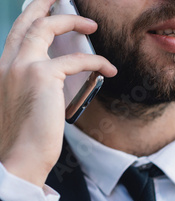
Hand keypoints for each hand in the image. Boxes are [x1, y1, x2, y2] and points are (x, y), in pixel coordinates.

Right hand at [0, 0, 116, 187]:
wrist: (18, 159)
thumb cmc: (25, 139)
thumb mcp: (24, 105)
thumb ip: (33, 87)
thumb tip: (58, 81)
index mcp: (1, 70)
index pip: (16, 35)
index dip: (31, 17)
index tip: (44, 10)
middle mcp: (6, 63)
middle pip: (27, 21)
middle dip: (44, 3)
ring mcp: (21, 66)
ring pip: (46, 28)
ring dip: (72, 21)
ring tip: (92, 24)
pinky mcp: (42, 76)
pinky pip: (77, 60)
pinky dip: (97, 61)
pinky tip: (110, 68)